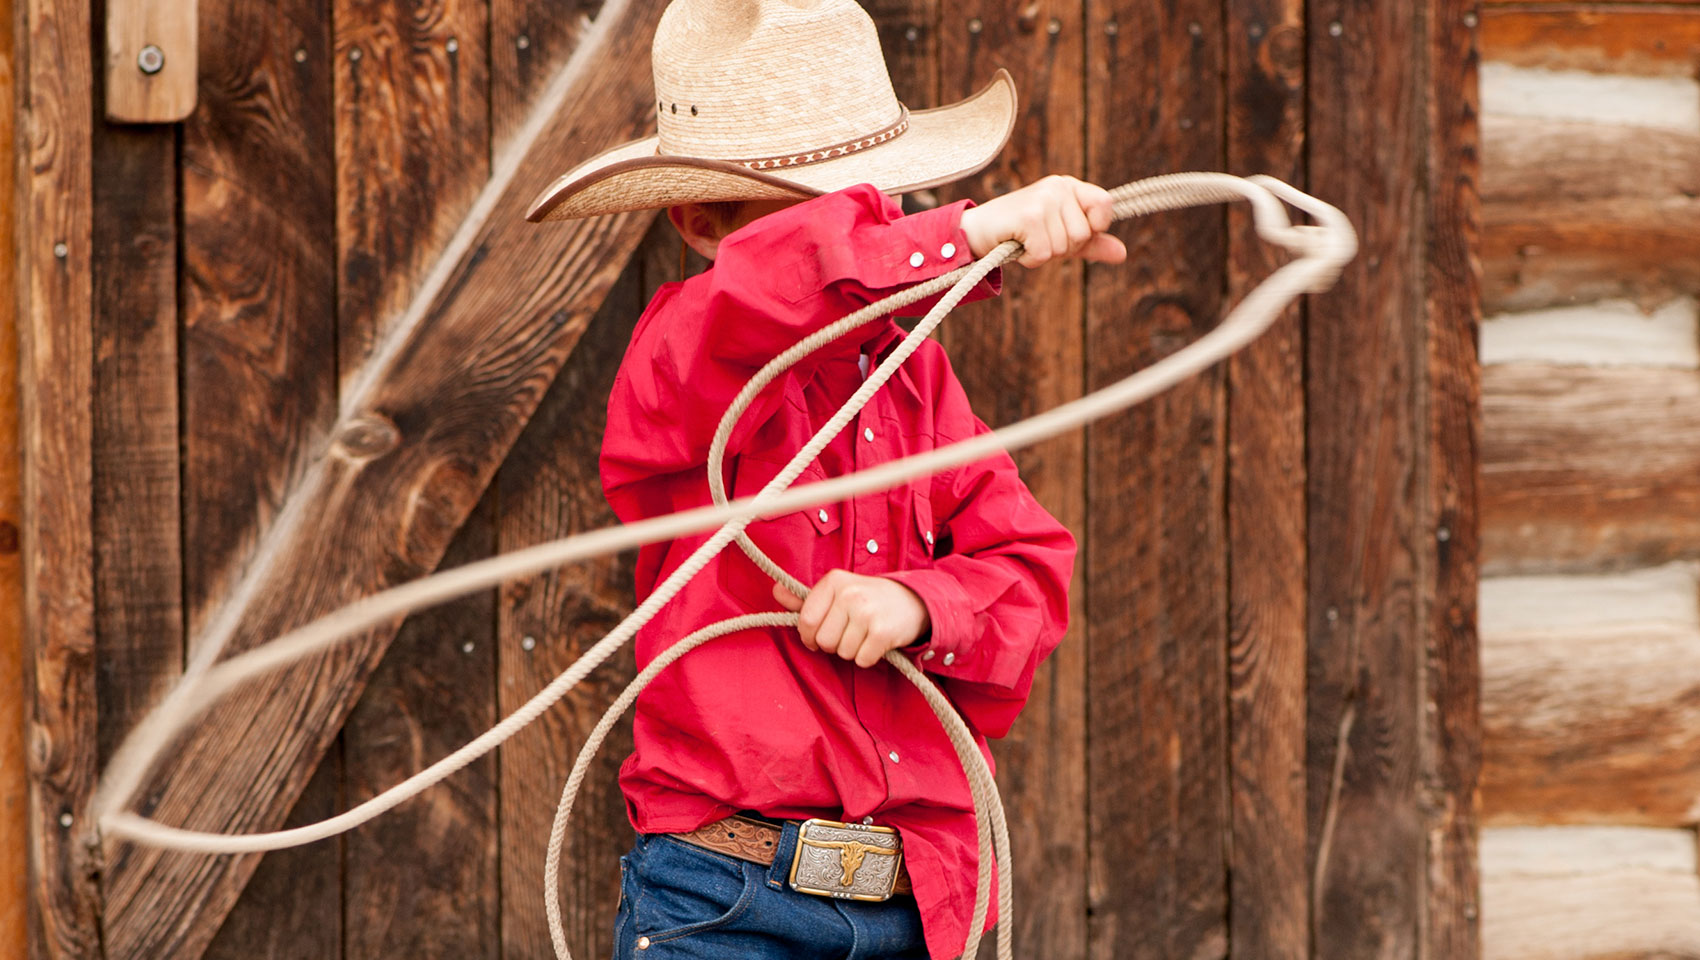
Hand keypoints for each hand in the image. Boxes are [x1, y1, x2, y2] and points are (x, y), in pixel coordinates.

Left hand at [772, 571, 930, 667]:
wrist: (914, 600)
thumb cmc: (868, 598)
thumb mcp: (837, 592)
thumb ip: (805, 597)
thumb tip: (775, 592)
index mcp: (834, 581)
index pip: (806, 620)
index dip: (809, 635)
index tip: (818, 636)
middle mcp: (850, 594)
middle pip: (823, 641)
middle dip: (833, 644)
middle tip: (849, 633)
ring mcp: (867, 612)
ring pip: (841, 652)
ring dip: (851, 650)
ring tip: (864, 635)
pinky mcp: (882, 632)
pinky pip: (861, 660)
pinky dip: (868, 657)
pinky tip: (875, 642)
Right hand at [958, 175, 1127, 268]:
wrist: (975, 232)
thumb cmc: (1019, 233)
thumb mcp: (1060, 237)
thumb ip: (1091, 243)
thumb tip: (1122, 254)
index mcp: (1068, 186)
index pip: (1104, 205)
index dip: (1094, 227)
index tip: (1069, 232)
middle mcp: (1058, 187)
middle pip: (1083, 235)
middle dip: (1062, 248)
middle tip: (1037, 239)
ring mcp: (1043, 200)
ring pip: (1065, 246)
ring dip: (1044, 254)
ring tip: (1025, 241)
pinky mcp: (1029, 216)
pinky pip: (1045, 254)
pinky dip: (1030, 259)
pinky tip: (1016, 246)